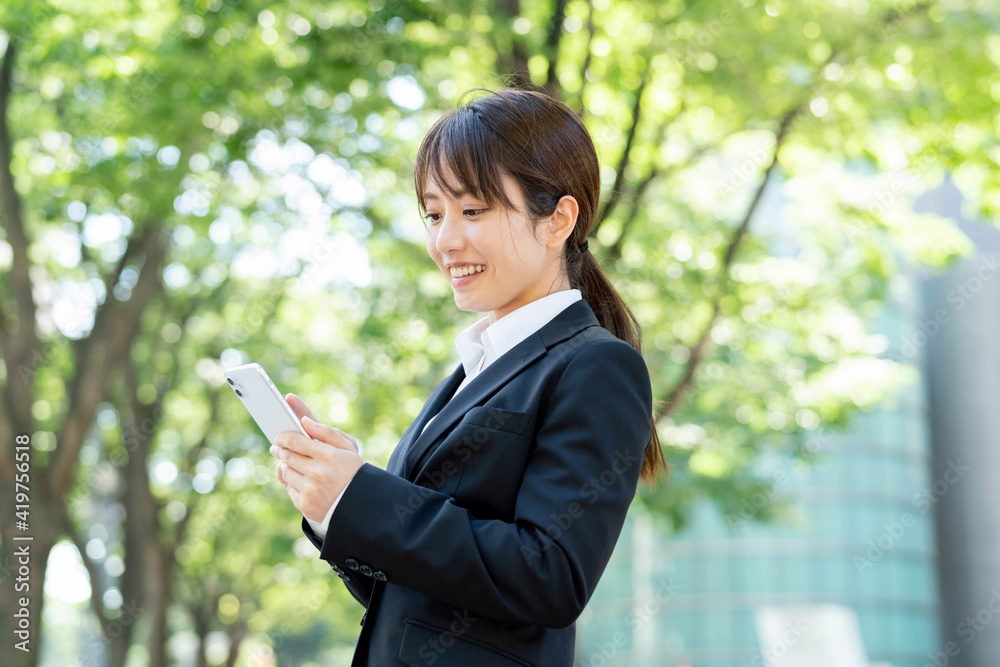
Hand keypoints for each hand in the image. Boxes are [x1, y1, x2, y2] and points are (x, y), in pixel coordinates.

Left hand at [271, 393, 362, 521]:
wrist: (359, 505)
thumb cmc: (353, 472)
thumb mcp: (348, 448)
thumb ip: (326, 432)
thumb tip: (304, 421)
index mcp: (328, 455)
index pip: (295, 441)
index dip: (283, 437)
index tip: (279, 437)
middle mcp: (317, 472)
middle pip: (286, 455)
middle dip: (279, 449)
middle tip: (277, 448)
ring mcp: (309, 490)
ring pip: (285, 471)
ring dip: (284, 465)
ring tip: (289, 463)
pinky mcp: (304, 504)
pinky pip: (288, 488)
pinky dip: (291, 482)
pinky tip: (299, 479)